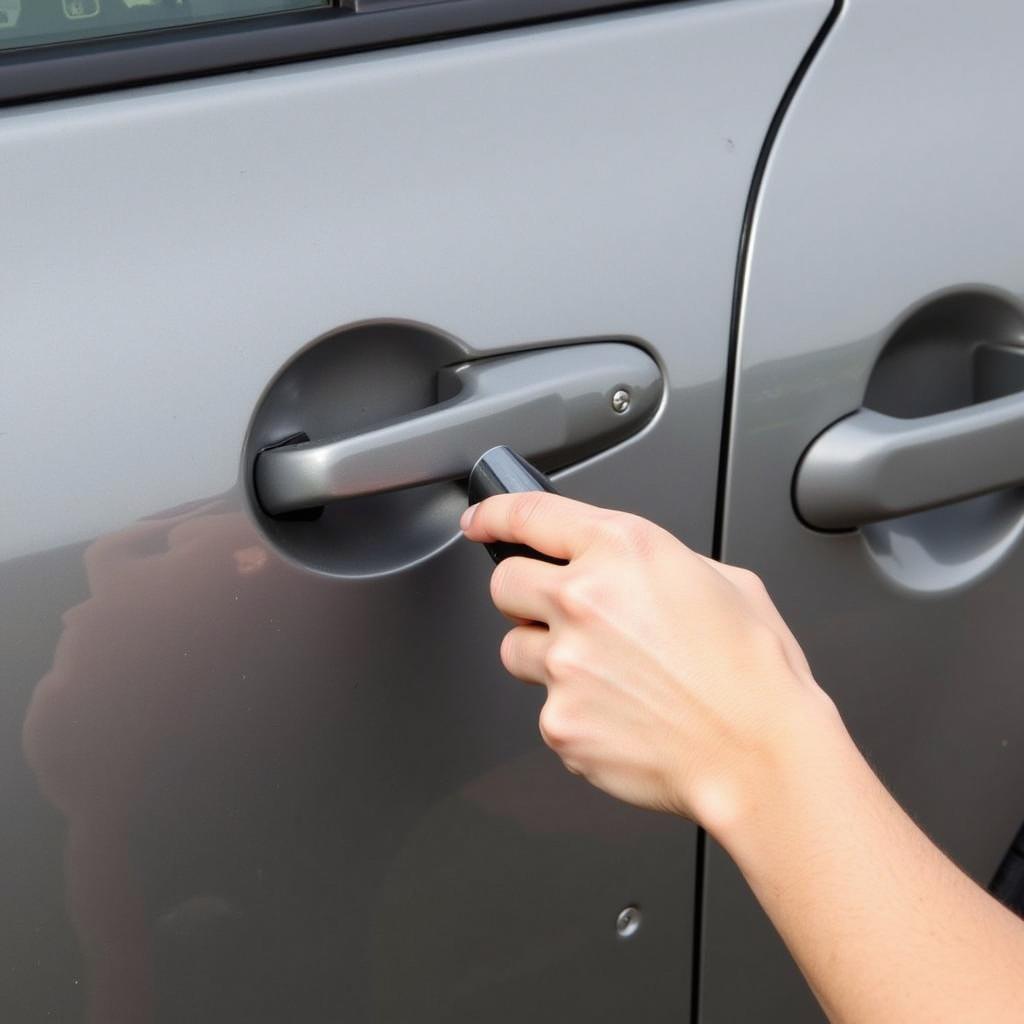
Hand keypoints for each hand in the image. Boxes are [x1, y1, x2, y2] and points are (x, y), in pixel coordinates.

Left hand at [461, 492, 839, 834]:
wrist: (760, 755)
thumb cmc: (753, 673)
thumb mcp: (723, 580)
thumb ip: (657, 564)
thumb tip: (628, 571)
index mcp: (623, 550)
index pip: (528, 514)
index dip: (494, 515)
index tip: (481, 522)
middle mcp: (583, 600)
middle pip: (504, 584)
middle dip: (527, 596)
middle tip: (564, 616)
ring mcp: (564, 664)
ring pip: (516, 648)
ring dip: (547, 656)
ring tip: (607, 675)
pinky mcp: (559, 722)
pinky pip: (545, 708)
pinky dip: (573, 711)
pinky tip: (620, 715)